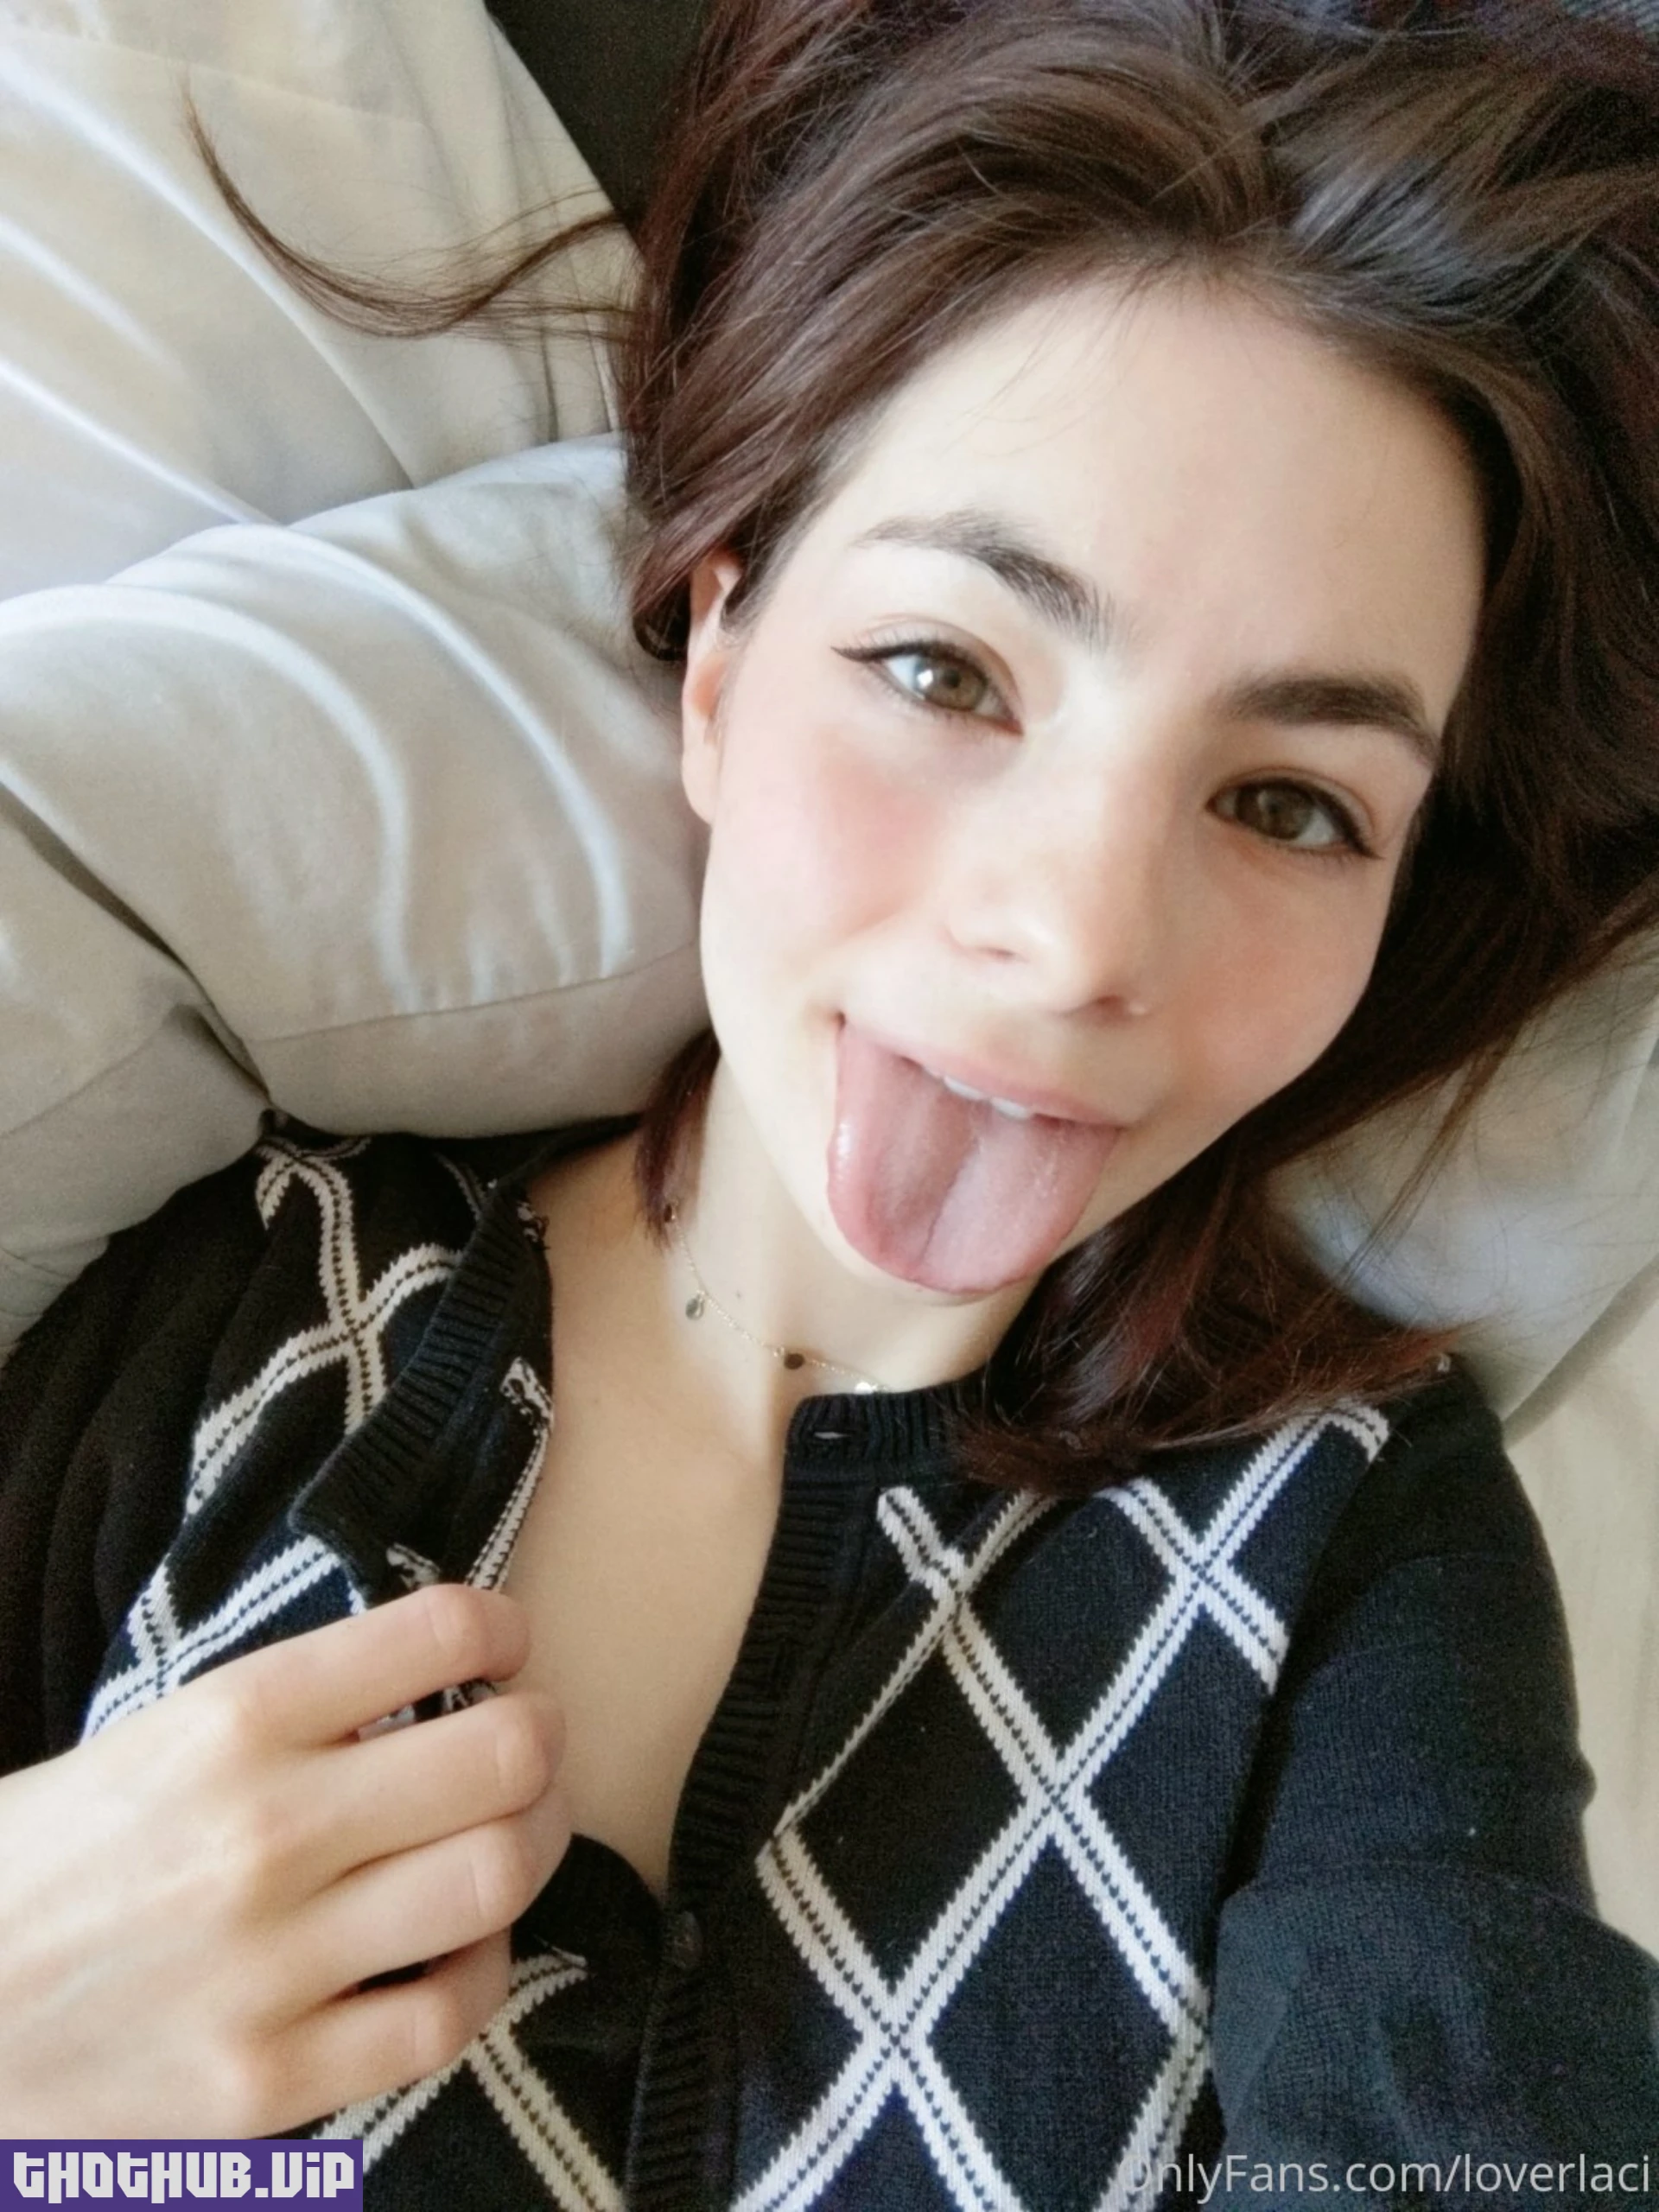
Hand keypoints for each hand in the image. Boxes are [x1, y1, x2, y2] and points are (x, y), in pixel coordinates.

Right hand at [0, 1584, 568, 2136]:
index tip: (501, 1648)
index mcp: (231, 1722)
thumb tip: (443, 1678)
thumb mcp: (162, 1735)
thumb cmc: (56, 1853)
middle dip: (541, 1736)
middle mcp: (264, 1832)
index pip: (438, 1632)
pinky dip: (483, 1968)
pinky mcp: (270, 2079)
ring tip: (512, 1828)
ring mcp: (272, 1964)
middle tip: (526, 1741)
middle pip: (505, 1755)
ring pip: (499, 1876)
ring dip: (534, 1839)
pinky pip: (450, 2013)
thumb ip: (301, 1711)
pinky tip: (458, 1942)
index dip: (500, 1631)